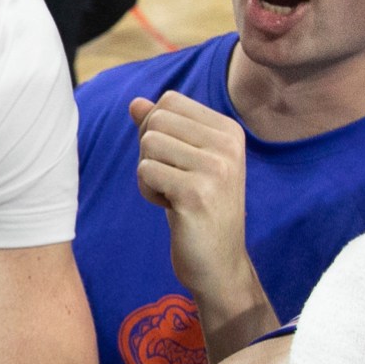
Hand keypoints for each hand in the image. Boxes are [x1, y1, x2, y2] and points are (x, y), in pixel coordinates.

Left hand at [130, 92, 261, 304]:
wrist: (219, 263)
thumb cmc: (200, 209)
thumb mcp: (186, 162)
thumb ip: (163, 129)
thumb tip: (135, 103)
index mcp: (229, 131)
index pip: (169, 101)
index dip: (156, 130)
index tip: (176, 162)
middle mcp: (227, 144)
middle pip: (155, 121)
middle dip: (149, 152)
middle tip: (172, 181)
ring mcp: (215, 168)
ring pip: (148, 144)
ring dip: (148, 174)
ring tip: (173, 194)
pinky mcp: (195, 193)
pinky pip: (145, 171)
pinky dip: (148, 191)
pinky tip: (171, 207)